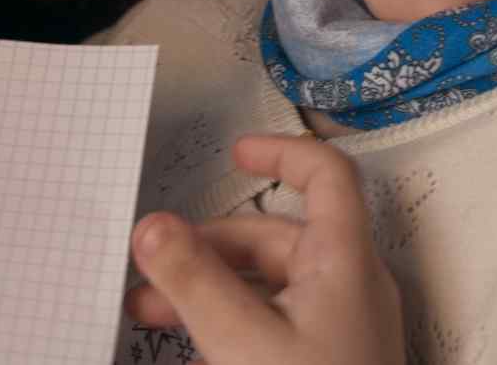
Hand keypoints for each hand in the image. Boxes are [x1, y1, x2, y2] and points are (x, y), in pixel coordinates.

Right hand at [125, 135, 405, 364]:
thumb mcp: (241, 340)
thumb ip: (193, 280)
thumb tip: (152, 226)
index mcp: (344, 262)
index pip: (325, 176)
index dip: (281, 152)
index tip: (233, 153)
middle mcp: (350, 286)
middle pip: (278, 237)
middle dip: (208, 246)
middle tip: (149, 266)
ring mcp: (342, 328)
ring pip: (269, 285)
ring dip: (209, 288)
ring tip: (147, 311)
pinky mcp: (327, 362)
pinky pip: (275, 322)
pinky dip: (230, 320)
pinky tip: (188, 342)